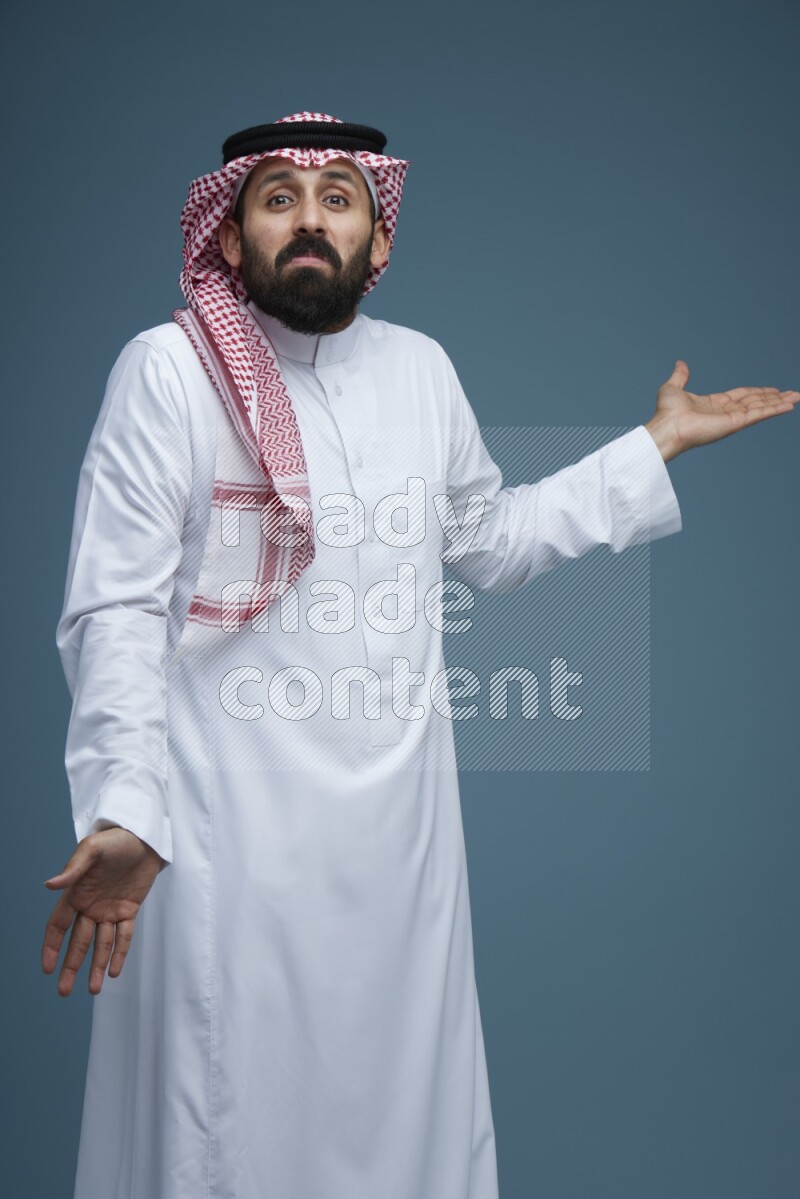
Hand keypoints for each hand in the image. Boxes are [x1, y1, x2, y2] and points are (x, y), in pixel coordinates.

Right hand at [41, 827, 165, 996]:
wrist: (145, 836)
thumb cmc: (115, 839)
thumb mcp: (92, 850)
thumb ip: (73, 869)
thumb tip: (49, 885)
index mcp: (76, 893)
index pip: (59, 925)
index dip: (52, 947)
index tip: (47, 969)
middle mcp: (90, 906)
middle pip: (78, 942)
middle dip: (71, 966)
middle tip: (64, 991)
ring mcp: (110, 910)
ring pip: (101, 944)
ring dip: (97, 966)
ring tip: (94, 990)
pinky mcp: (129, 910)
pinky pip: (124, 936)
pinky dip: (119, 953)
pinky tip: (114, 971)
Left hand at [645, 361, 799, 460]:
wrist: (666, 427)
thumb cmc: (666, 413)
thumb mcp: (673, 388)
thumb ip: (681, 376)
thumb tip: (681, 363)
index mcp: (714, 404)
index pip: (742, 396)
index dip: (758, 393)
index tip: (772, 390)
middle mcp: (725, 412)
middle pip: (756, 402)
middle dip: (774, 398)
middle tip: (792, 394)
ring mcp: (732, 418)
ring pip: (761, 407)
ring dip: (779, 403)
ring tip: (796, 398)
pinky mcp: (735, 423)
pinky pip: (759, 414)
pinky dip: (775, 410)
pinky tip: (789, 405)